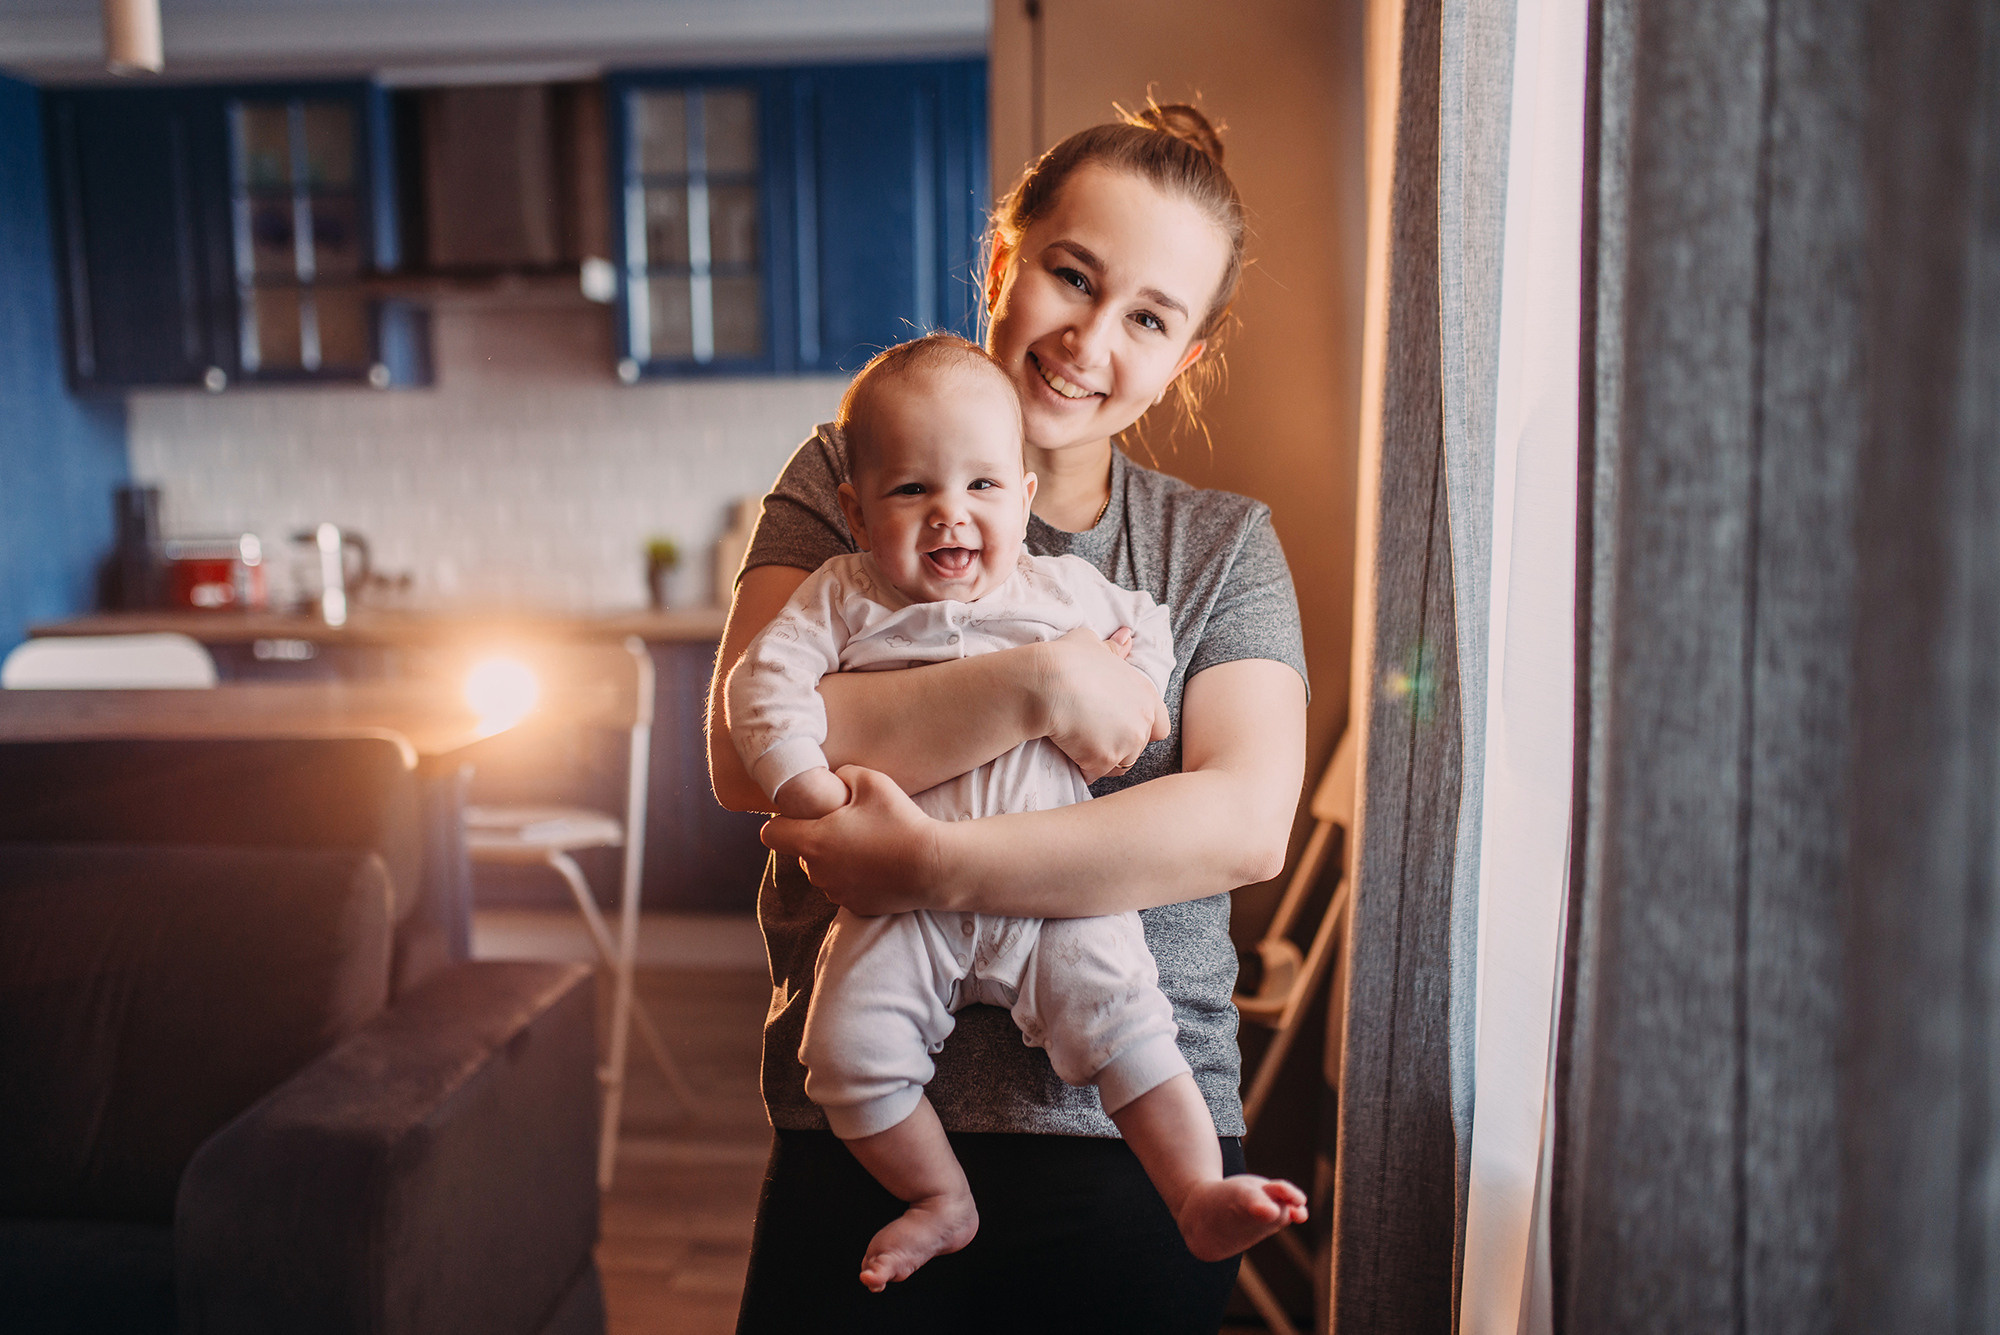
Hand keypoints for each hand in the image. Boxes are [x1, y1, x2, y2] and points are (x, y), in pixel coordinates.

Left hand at [761, 765, 945, 914]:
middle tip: (846, 824)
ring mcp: (836, 892)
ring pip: (822, 872)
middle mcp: (817, 872)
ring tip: (866, 845)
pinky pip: (844, 888)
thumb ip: (843, 774)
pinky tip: (878, 865)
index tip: (803, 814)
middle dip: (815, 838)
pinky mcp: (855, 907)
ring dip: (834, 859)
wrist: (933, 866)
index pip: (770, 834)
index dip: (782, 821)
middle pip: (800, 852)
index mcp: (813, 841)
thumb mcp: (871, 781)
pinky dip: (854, 877)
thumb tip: (835, 779)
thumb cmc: (900, 821)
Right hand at [1036, 628, 1170, 781]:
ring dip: (1103, 758)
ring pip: (1119, 763)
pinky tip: (1068, 753)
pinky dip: (1083, 767)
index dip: (1141, 726)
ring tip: (1080, 743)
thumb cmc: (1068, 660)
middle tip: (1092, 732)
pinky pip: (1095, 773)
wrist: (1047, 684)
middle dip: (1119, 744)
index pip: (1160, 725)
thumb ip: (1114, 648)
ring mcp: (1125, 744)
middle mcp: (1142, 722)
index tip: (1118, 723)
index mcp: (1146, 695)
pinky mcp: (1104, 760)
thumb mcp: (1092, 644)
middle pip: (1138, 746)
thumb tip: (1126, 637)